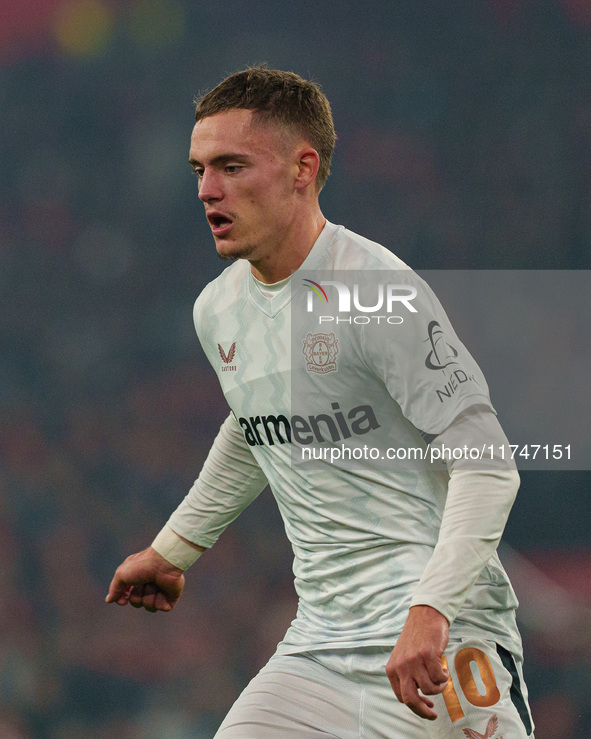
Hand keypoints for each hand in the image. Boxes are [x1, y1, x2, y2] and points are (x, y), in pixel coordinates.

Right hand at [106, 547, 184, 612]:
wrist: (163, 563)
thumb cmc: (142, 566)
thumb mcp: (121, 574)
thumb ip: (115, 588)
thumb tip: (109, 600)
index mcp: (137, 578)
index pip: (127, 596)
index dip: (124, 598)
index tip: (124, 600)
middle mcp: (148, 585)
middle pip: (136, 602)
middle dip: (137, 595)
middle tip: (143, 582)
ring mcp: (160, 591)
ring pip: (148, 606)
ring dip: (149, 596)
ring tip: (154, 583)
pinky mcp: (170, 596)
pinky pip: (161, 607)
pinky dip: (160, 599)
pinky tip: (163, 588)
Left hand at [386, 605, 449, 719]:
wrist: (424, 615)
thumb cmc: (416, 639)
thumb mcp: (403, 658)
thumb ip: (405, 676)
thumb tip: (418, 700)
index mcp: (392, 668)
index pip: (401, 697)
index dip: (415, 706)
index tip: (426, 707)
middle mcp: (401, 666)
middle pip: (411, 700)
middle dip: (423, 711)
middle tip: (433, 714)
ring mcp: (414, 661)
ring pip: (429, 689)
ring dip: (439, 686)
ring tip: (441, 676)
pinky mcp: (428, 655)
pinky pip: (439, 678)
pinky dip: (444, 677)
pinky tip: (444, 668)